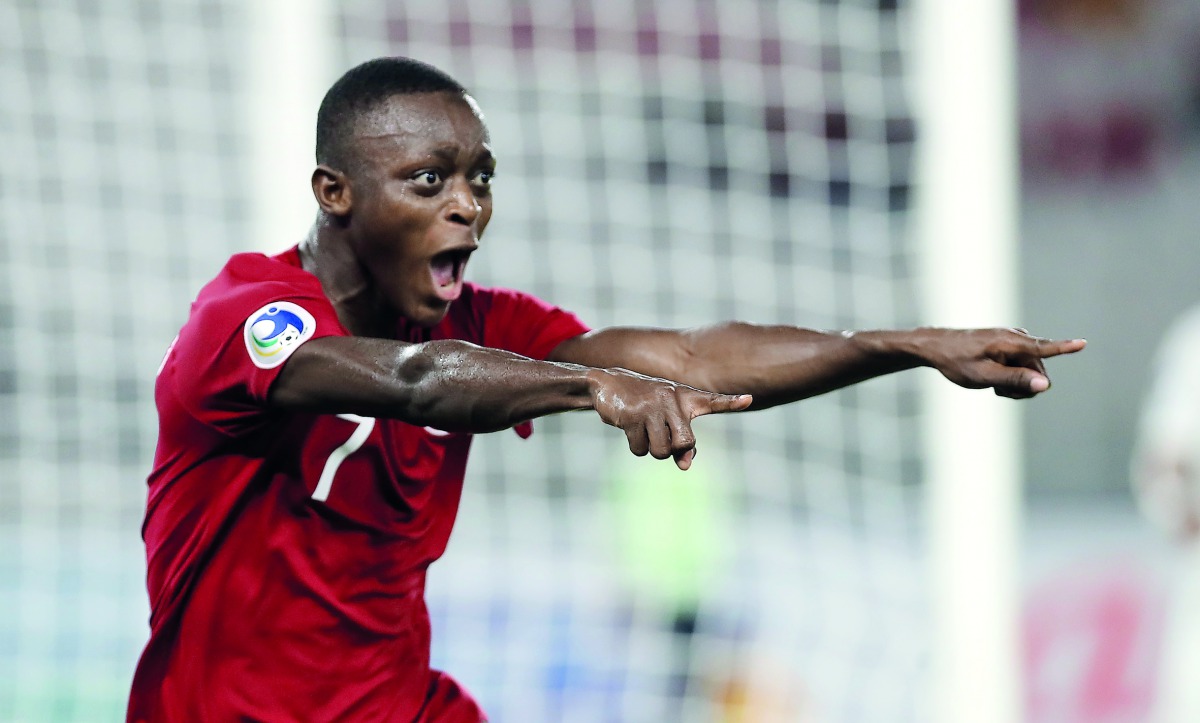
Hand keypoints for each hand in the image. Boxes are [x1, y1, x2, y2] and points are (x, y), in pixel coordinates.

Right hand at [590, 367, 751, 469]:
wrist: (607, 384)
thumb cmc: (643, 404)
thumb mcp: (664, 420)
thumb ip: (681, 444)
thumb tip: (686, 467)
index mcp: (685, 397)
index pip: (712, 401)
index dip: (731, 402)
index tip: (749, 400)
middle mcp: (672, 399)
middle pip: (685, 443)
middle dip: (673, 449)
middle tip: (660, 436)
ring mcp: (653, 406)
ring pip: (662, 451)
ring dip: (651, 449)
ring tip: (643, 429)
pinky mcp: (633, 415)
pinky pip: (640, 449)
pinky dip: (635, 446)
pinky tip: (629, 427)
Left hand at [919, 328, 1085, 398]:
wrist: (936, 348)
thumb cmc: (957, 361)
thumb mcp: (984, 376)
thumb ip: (1015, 380)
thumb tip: (1045, 385)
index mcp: (1011, 342)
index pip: (1043, 348)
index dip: (1065, 348)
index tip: (1083, 343)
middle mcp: (1016, 338)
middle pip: (1039, 372)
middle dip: (1024, 386)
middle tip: (999, 391)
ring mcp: (1013, 342)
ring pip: (1031, 373)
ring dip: (1016, 383)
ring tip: (993, 384)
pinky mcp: (1009, 347)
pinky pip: (1021, 367)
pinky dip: (1010, 376)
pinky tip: (992, 378)